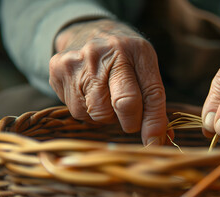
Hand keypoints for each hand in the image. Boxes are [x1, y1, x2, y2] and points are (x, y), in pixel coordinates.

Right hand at [49, 19, 167, 144]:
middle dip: (131, 122)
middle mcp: (106, 52)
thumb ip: (154, 102)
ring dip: (107, 116)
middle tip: (130, 119)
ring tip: (107, 97)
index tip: (154, 143)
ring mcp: (79, 61)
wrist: (86, 30)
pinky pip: (78, 111)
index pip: (150, 93)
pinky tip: (89, 94)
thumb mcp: (144, 68)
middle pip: (124, 104)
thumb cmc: (123, 57)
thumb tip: (161, 140)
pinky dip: (89, 111)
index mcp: (136, 50)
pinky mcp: (58, 71)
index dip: (154, 123)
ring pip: (98, 114)